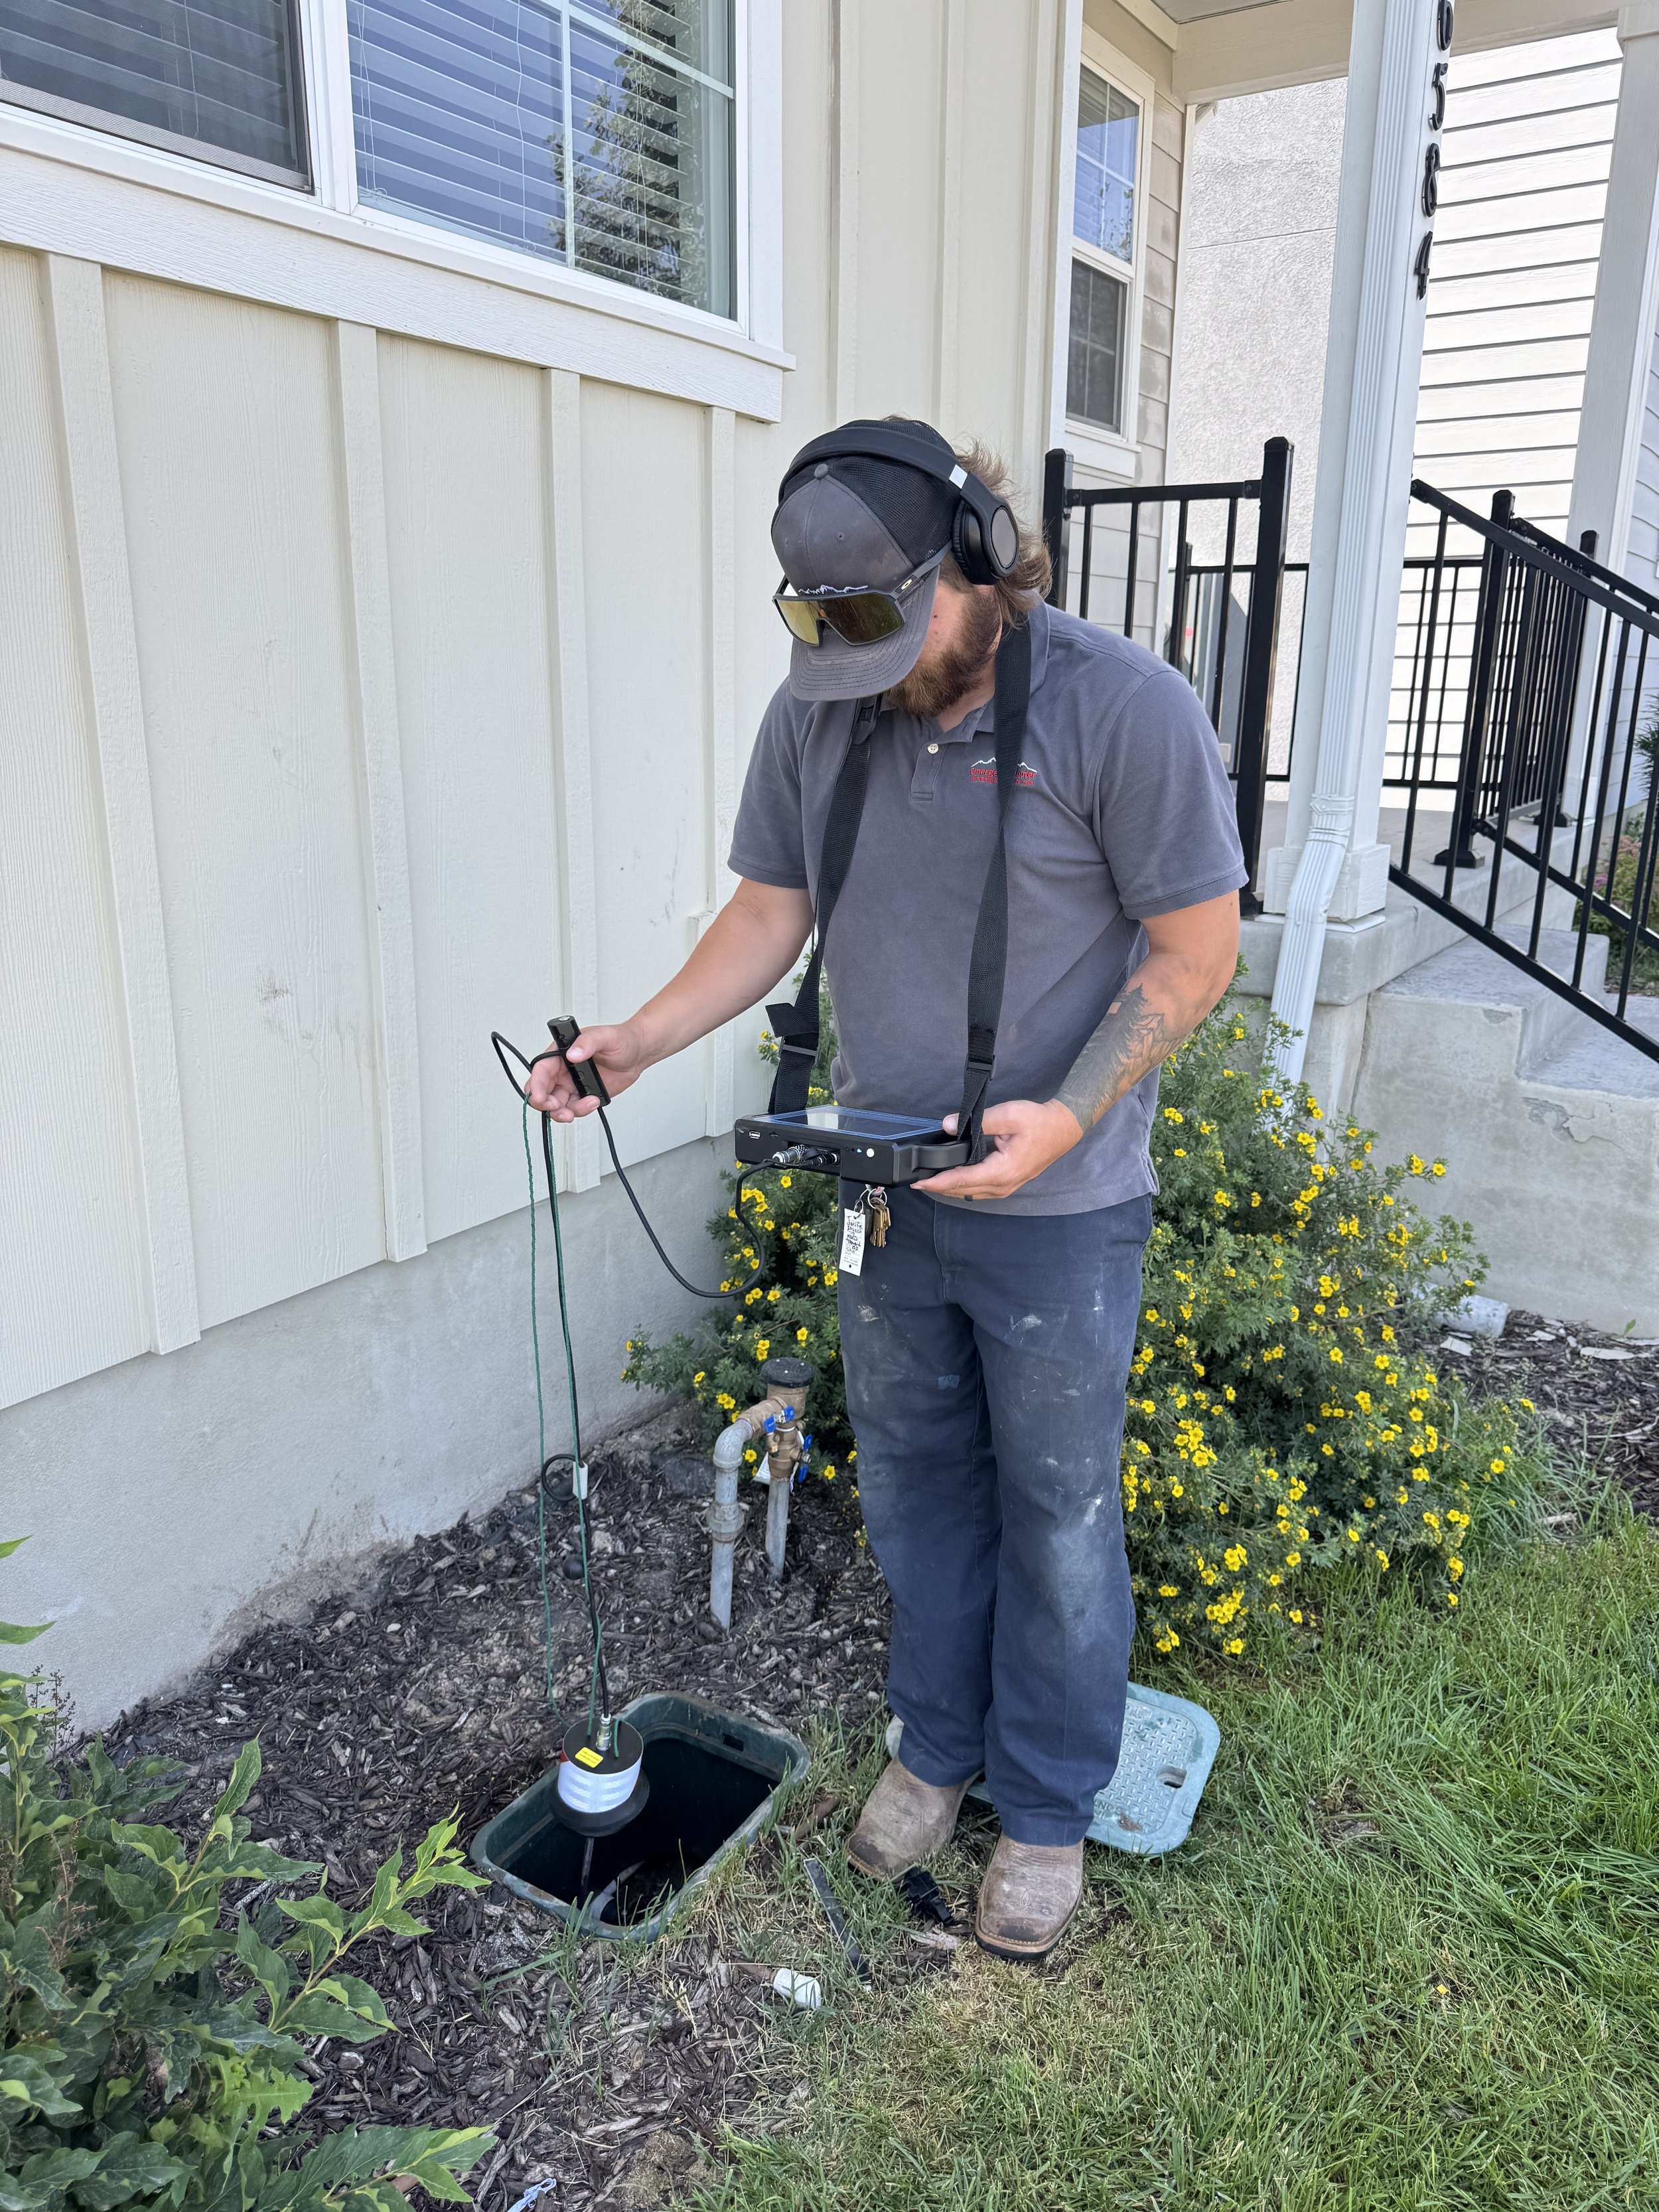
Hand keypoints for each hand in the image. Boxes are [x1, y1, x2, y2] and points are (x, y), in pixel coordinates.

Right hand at [526, 1022, 649, 1119]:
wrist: (637, 1054)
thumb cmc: (620, 1040)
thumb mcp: (605, 1036)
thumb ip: (587, 1043)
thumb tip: (573, 1054)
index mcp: (561, 1053)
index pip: (541, 1070)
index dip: (537, 1085)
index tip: (540, 1097)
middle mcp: (563, 1070)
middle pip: (542, 1091)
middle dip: (545, 1103)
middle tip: (558, 1108)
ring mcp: (572, 1085)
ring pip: (556, 1105)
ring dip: (562, 1112)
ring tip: (578, 1109)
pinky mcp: (583, 1096)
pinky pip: (574, 1109)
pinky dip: (580, 1110)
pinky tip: (593, 1101)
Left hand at [912, 1098, 1083, 1200]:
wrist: (1062, 1129)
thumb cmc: (1039, 1122)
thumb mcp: (1009, 1115)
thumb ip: (978, 1120)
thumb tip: (949, 1124)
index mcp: (1001, 1171)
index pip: (960, 1180)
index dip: (936, 1182)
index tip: (917, 1183)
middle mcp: (1002, 1185)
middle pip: (962, 1191)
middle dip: (938, 1187)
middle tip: (915, 1181)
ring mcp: (1006, 1187)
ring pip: (970, 1193)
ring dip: (949, 1188)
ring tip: (929, 1180)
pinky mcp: (1008, 1184)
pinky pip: (979, 1190)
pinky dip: (963, 1186)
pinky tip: (952, 1178)